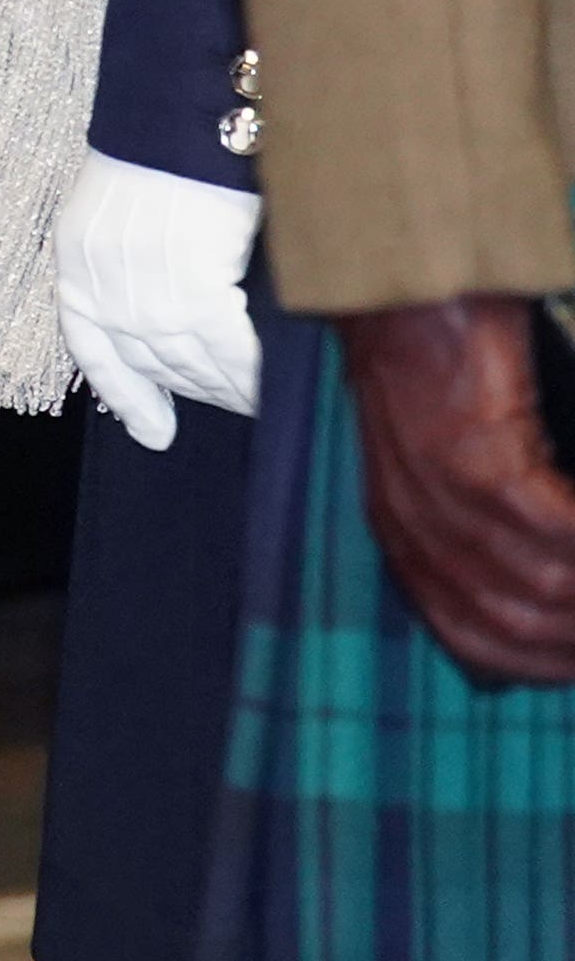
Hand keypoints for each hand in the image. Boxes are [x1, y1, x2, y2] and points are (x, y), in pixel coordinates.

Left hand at [58, 155, 265, 450]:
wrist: (178, 114)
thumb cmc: (160, 150)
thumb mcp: (121, 209)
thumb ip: (133, 260)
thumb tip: (179, 305)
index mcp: (74, 267)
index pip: (94, 352)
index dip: (127, 398)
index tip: (152, 434)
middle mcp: (100, 287)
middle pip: (153, 362)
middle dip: (195, 389)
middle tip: (235, 403)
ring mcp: (142, 294)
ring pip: (190, 362)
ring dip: (226, 388)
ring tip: (256, 401)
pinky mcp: (189, 289)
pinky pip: (225, 351)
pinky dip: (249, 376)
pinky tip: (267, 392)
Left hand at [336, 294, 574, 684]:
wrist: (407, 296)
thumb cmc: (441, 375)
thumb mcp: (442, 470)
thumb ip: (479, 532)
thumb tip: (551, 586)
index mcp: (406, 539)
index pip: (472, 637)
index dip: (540, 665)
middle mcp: (415, 529)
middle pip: (513, 624)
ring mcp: (441, 497)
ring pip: (543, 584)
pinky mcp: (475, 459)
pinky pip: (555, 528)